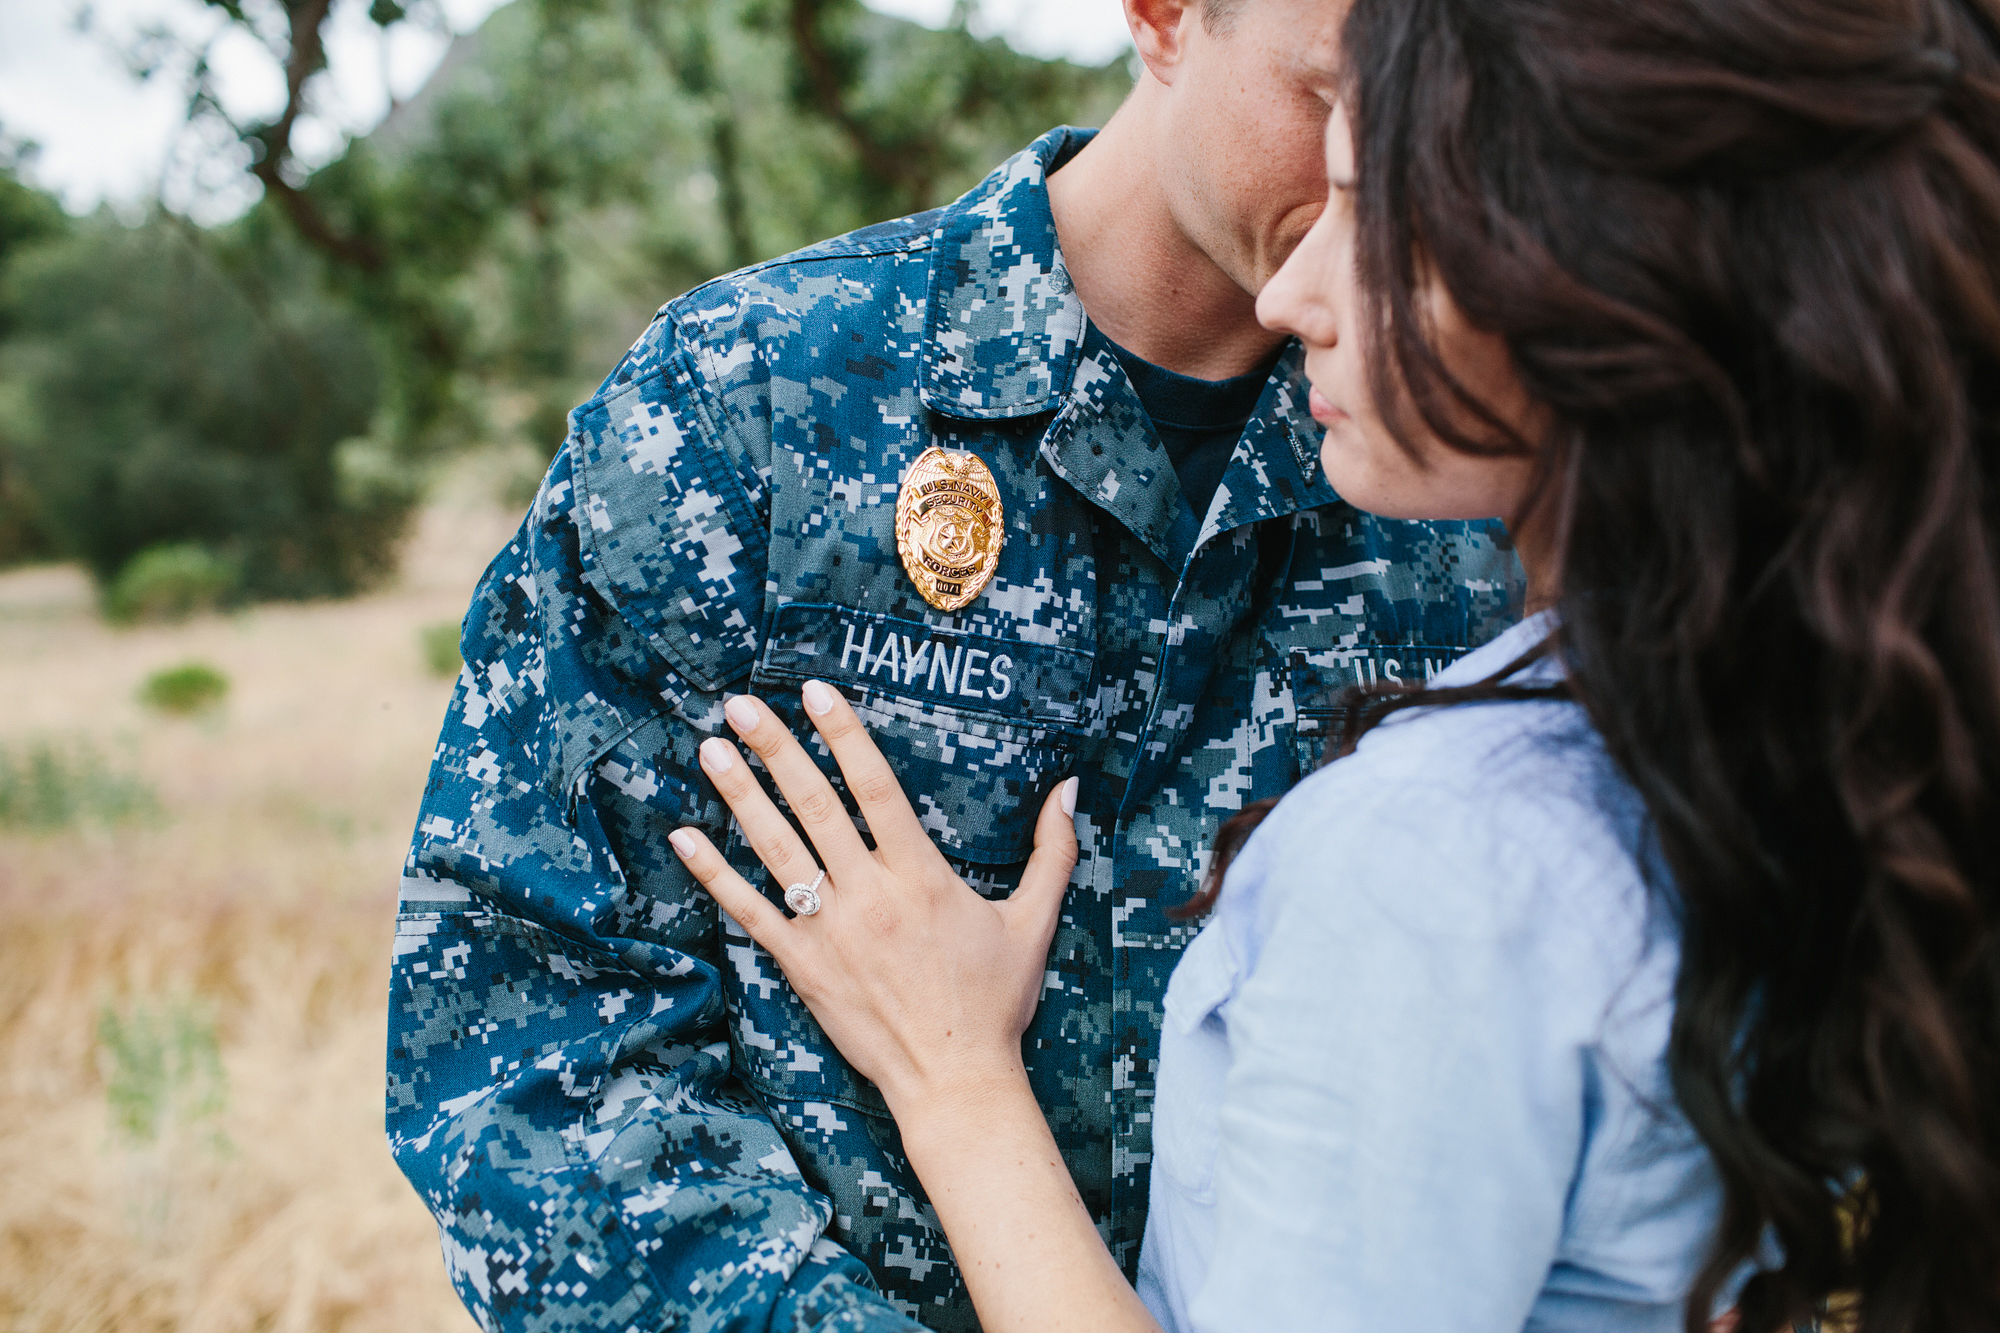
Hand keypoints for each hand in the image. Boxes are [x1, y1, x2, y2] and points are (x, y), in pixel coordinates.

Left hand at [667, 680, 1079, 1117]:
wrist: (954, 1080)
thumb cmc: (995, 1002)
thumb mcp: (1033, 922)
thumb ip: (1052, 852)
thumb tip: (1069, 790)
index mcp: (921, 877)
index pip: (876, 788)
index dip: (845, 735)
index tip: (816, 693)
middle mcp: (870, 896)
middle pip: (815, 806)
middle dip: (776, 750)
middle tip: (741, 706)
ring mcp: (830, 931)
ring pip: (776, 849)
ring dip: (741, 795)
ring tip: (711, 750)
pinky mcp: (801, 966)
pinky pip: (749, 912)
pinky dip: (715, 874)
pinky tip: (684, 838)